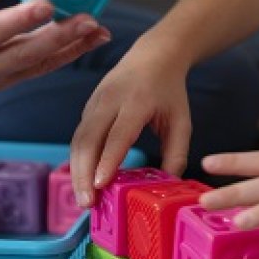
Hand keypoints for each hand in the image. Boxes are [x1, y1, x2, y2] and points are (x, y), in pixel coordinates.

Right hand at [0, 0, 109, 88]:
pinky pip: (40, 68)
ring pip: (39, 65)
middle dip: (62, 37)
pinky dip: (66, 54)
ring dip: (73, 48)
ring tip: (99, 31)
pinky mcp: (7, 83)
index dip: (21, 19)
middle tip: (90, 20)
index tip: (47, 3)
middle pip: (25, 54)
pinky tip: (88, 40)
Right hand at [70, 42, 192, 206]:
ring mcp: (94, 102)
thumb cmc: (169, 92)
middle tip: (87, 203)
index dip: (108, 160)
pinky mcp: (88, 108)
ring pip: (78, 140)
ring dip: (77, 171)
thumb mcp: (181, 121)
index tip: (101, 185)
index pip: (118, 135)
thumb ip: (177, 152)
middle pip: (89, 139)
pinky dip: (78, 161)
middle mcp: (109, 100)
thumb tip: (168, 183)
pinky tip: (83, 181)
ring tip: (84, 199)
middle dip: (84, 173)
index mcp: (136, 101)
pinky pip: (79, 137)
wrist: (153, 55)